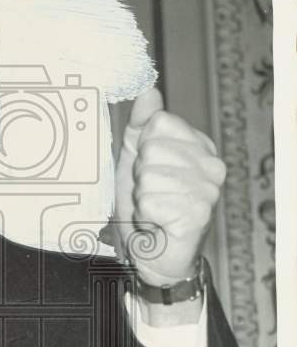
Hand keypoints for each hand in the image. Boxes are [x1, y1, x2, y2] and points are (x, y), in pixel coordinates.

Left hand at [114, 87, 225, 286]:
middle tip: (150, 195)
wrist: (152, 253)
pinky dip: (145, 217)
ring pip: (148, 177)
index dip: (142, 148)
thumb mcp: (136, 158)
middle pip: (151, 149)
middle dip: (140, 176)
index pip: (159, 122)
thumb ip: (141, 124)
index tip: (148, 170)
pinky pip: (149, 202)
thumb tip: (149, 92)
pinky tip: (158, 224)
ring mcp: (208, 191)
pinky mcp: (197, 215)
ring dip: (141, 199)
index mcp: (199, 146)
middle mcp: (211, 166)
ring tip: (153, 211)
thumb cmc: (146, 205)